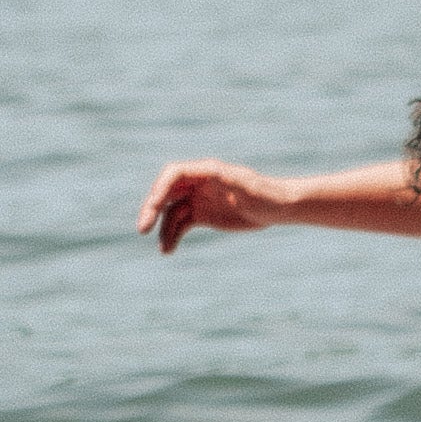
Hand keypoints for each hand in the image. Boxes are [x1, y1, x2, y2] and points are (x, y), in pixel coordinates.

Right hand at [136, 156, 292, 249]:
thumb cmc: (266, 194)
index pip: (174, 174)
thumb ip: (232, 179)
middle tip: (143, 228)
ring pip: (171, 212)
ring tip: (163, 249)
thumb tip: (216, 171)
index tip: (153, 206)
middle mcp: (198, 183)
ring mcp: (198, 199)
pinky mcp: (202, 215)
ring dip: (162, 229)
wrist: (277, 209)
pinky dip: (172, 236)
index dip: (160, 188)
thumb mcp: (249, 187)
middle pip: (166, 192)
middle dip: (152, 209)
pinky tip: (168, 250)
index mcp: (207, 171)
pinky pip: (180, 224)